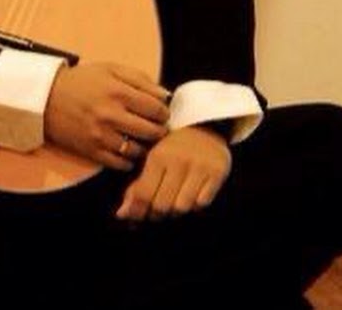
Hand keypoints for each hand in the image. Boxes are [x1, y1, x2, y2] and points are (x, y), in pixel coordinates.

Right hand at [44, 63, 169, 170]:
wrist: (46, 97)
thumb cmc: (82, 81)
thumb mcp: (110, 69)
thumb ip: (140, 79)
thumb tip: (166, 95)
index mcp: (118, 91)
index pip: (156, 109)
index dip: (164, 112)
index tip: (160, 112)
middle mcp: (111, 115)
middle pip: (152, 131)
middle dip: (159, 130)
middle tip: (156, 127)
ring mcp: (101, 136)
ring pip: (139, 150)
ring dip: (145, 146)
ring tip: (141, 138)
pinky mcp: (92, 151)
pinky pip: (121, 164)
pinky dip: (129, 159)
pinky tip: (127, 148)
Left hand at [116, 126, 231, 221]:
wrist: (205, 124)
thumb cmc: (173, 145)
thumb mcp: (152, 157)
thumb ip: (137, 185)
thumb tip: (123, 214)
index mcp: (159, 155)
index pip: (144, 194)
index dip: (136, 211)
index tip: (131, 218)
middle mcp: (179, 161)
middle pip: (163, 205)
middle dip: (155, 213)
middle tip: (153, 210)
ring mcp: (200, 167)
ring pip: (183, 208)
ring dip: (175, 210)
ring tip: (171, 201)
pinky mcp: (218, 173)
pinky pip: (202, 203)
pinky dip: (194, 205)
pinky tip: (190, 195)